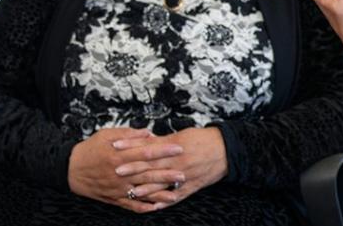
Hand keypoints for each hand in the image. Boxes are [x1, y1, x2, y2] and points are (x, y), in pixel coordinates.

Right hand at [68, 127, 183, 212]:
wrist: (70, 168)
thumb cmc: (90, 149)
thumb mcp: (108, 134)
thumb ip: (130, 135)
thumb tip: (149, 133)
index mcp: (119, 155)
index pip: (146, 152)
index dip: (163, 151)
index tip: (178, 148)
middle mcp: (120, 173)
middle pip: (147, 173)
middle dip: (166, 174)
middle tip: (183, 174)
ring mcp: (117, 187)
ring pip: (141, 191)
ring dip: (158, 194)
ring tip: (174, 194)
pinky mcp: (113, 197)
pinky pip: (129, 205)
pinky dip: (142, 207)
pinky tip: (154, 208)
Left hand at [111, 127, 227, 205]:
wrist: (226, 150)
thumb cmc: (204, 140)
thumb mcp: (182, 135)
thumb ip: (162, 140)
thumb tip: (144, 139)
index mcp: (175, 147)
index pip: (148, 146)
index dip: (131, 146)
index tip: (116, 146)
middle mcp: (178, 162)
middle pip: (152, 166)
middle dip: (133, 168)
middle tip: (116, 170)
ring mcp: (184, 176)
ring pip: (162, 184)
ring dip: (146, 188)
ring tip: (131, 191)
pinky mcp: (191, 187)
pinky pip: (176, 196)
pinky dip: (164, 202)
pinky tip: (152, 207)